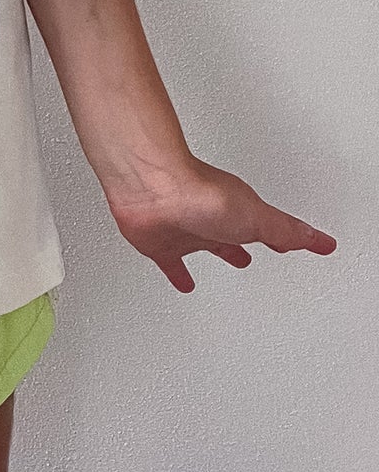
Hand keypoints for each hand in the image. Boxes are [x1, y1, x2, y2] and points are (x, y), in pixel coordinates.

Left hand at [104, 154, 337, 292]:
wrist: (150, 188)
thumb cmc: (199, 194)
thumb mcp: (257, 217)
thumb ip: (287, 231)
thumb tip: (320, 240)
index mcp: (239, 212)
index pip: (269, 228)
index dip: (284, 237)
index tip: (297, 243)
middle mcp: (212, 219)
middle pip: (237, 233)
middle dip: (251, 242)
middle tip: (263, 250)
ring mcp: (186, 229)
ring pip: (207, 244)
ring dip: (220, 251)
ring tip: (234, 260)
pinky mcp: (161, 243)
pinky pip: (171, 262)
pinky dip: (178, 274)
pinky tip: (183, 282)